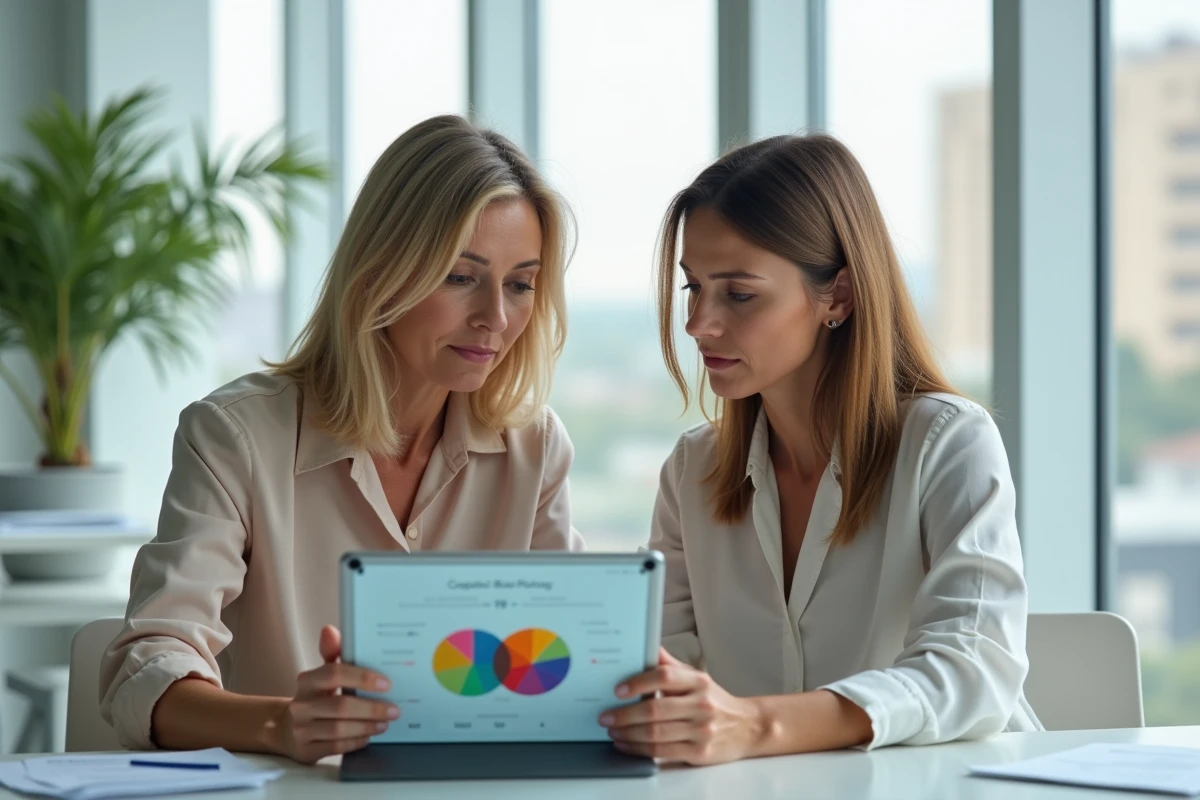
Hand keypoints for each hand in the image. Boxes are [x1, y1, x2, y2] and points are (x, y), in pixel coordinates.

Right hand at [267, 625, 399, 762]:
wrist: (287, 730)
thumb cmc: (315, 698)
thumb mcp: (322, 675)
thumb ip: (331, 653)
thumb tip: (329, 629)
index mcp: (307, 681)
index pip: (334, 674)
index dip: (362, 678)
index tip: (387, 683)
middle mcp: (301, 705)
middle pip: (340, 705)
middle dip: (372, 708)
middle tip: (394, 710)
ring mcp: (301, 729)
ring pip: (339, 729)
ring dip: (367, 726)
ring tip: (385, 723)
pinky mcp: (305, 750)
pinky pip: (335, 747)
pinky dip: (356, 741)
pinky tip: (368, 736)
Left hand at [599, 648, 765, 765]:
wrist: (748, 727)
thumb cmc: (715, 701)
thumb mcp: (696, 678)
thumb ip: (670, 666)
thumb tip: (646, 643)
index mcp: (698, 682)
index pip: (665, 677)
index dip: (638, 682)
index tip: (617, 689)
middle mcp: (702, 705)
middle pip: (656, 709)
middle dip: (625, 714)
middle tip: (605, 715)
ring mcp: (701, 730)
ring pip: (656, 733)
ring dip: (628, 733)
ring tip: (612, 729)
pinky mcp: (699, 753)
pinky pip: (662, 752)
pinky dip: (638, 749)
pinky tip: (626, 744)